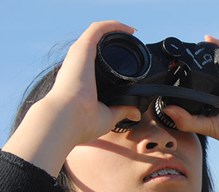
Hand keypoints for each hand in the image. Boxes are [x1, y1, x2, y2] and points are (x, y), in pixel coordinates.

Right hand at [3, 21, 140, 175]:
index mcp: (82, 78)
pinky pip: (98, 29)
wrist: (67, 120)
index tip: (130, 57)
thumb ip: (122, 111)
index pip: (96, 60)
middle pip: (97, 44)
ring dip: (115, 29)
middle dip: (115, 39)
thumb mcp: (107, 115)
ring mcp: (79, 55)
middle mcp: (79, 64)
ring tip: (132, 32)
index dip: (111, 56)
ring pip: (97, 33)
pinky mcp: (82, 49)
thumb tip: (135, 114)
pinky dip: (113, 25)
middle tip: (134, 42)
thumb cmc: (81, 122)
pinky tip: (129, 29)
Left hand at [160, 35, 218, 153]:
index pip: (189, 88)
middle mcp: (216, 91)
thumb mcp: (210, 128)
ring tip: (190, 46)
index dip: (177, 80)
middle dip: (189, 64)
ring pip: (213, 63)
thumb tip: (166, 110)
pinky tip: (210, 41)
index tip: (165, 72)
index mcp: (206, 103)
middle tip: (175, 55)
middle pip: (199, 73)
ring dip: (203, 54)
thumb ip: (188, 121)